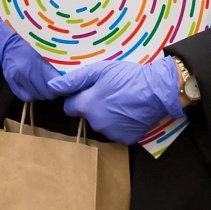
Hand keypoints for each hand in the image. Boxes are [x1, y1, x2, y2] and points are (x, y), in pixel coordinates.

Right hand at [0, 16, 67, 101]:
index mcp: (35, 61)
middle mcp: (24, 71)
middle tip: (61, 81)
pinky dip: (33, 92)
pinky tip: (37, 84)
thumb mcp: (48, 41)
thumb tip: (70, 74)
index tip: (71, 82)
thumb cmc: (30, 31)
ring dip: (45, 91)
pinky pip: (24, 96)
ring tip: (50, 82)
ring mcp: (14, 76)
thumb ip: (58, 59)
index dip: (65, 85)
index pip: (55, 83)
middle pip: (46, 92)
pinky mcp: (9, 79)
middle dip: (56, 89)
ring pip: (36, 95)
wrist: (4, 27)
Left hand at [51, 54, 181, 145]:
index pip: (70, 107)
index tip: (91, 90)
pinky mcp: (126, 139)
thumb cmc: (128, 76)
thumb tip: (52, 86)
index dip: (79, 97)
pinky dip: (122, 124)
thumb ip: (74, 80)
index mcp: (87, 106)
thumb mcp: (100, 70)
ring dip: (108, 115)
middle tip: (111, 92)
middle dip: (95, 106)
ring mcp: (111, 133)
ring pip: (102, 124)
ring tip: (123, 101)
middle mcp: (95, 123)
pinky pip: (117, 132)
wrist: (158, 90)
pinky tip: (131, 112)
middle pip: (88, 115)